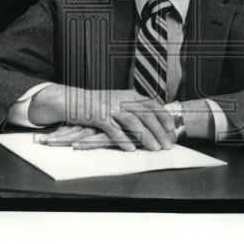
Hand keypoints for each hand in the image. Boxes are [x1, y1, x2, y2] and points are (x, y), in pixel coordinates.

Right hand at [33, 87, 175, 151]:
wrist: (72, 100)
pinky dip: (123, 139)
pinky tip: (131, 149)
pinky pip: (113, 129)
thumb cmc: (97, 105)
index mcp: (128, 95)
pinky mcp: (98, 116)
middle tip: (167, 144)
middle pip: (145, 114)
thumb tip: (152, 122)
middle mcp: (121, 99)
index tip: (171, 129)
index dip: (163, 116)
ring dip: (146, 136)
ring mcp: (110, 107)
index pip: (151, 104)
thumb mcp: (117, 102)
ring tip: (154, 149)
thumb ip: (133, 109)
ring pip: (133, 122)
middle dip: (159, 130)